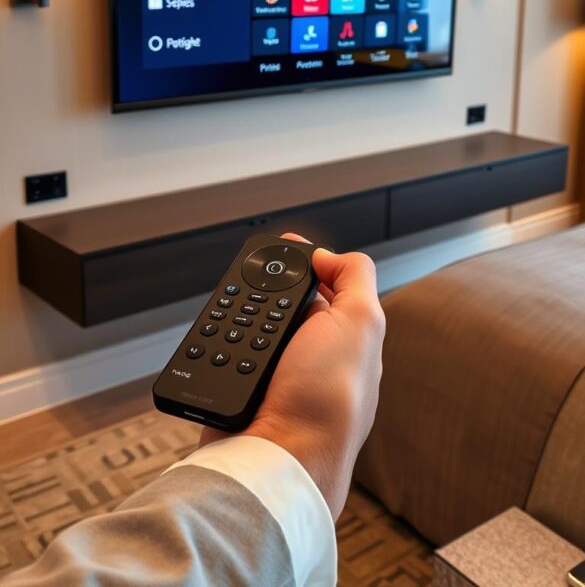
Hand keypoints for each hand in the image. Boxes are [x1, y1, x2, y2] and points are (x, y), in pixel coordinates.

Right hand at [201, 234, 385, 519]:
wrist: (279, 461)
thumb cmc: (328, 403)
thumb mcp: (362, 321)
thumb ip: (354, 277)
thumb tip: (325, 255)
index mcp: (345, 341)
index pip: (322, 288)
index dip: (302, 264)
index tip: (279, 246)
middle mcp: (311, 361)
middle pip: (277, 305)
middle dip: (262, 293)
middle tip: (251, 287)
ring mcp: (274, 380)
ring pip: (245, 330)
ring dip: (235, 322)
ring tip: (233, 322)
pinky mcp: (239, 396)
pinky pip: (220, 359)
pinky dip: (215, 349)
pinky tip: (217, 347)